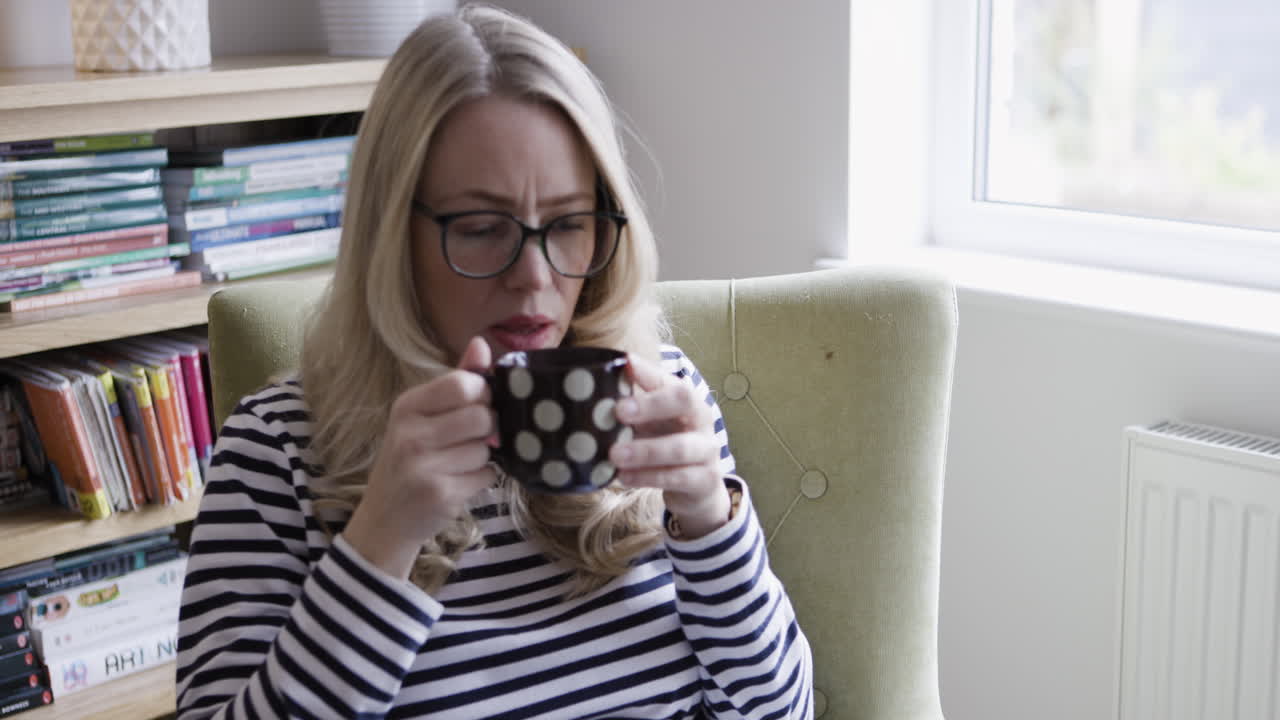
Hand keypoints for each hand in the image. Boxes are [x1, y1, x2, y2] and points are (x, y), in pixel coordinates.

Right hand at [343, 337, 497, 578]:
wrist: (386, 518)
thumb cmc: (409, 459)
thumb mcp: (422, 416)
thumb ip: (455, 381)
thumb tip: (482, 344)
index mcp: (407, 406)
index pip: (463, 384)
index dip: (482, 394)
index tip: (477, 405)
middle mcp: (411, 434)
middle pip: (482, 416)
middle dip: (487, 429)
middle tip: (471, 438)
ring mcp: (424, 467)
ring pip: (486, 449)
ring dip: (483, 457)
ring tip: (458, 463)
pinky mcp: (441, 495)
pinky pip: (487, 476)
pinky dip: (482, 479)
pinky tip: (459, 482)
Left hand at [610, 354, 729, 538]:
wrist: (697, 487)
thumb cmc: (665, 446)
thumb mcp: (649, 425)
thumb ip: (630, 410)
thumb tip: (589, 394)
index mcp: (686, 400)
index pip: (669, 378)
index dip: (649, 372)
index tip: (625, 364)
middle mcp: (701, 420)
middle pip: (684, 401)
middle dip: (651, 404)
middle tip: (619, 411)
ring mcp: (706, 451)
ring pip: (680, 447)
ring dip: (645, 451)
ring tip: (615, 455)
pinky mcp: (705, 480)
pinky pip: (677, 478)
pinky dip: (649, 477)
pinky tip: (625, 476)